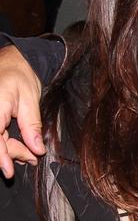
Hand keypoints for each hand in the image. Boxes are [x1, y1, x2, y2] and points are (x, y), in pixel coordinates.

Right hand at [0, 45, 44, 177]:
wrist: (13, 61)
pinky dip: (6, 144)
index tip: (8, 171)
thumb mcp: (30, 99)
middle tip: (32, 158)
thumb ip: (32, 126)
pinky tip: (22, 148)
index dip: (0, 157)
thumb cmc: (20, 75)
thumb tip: (37, 149)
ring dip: (10, 151)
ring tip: (30, 155)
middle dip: (11, 154)